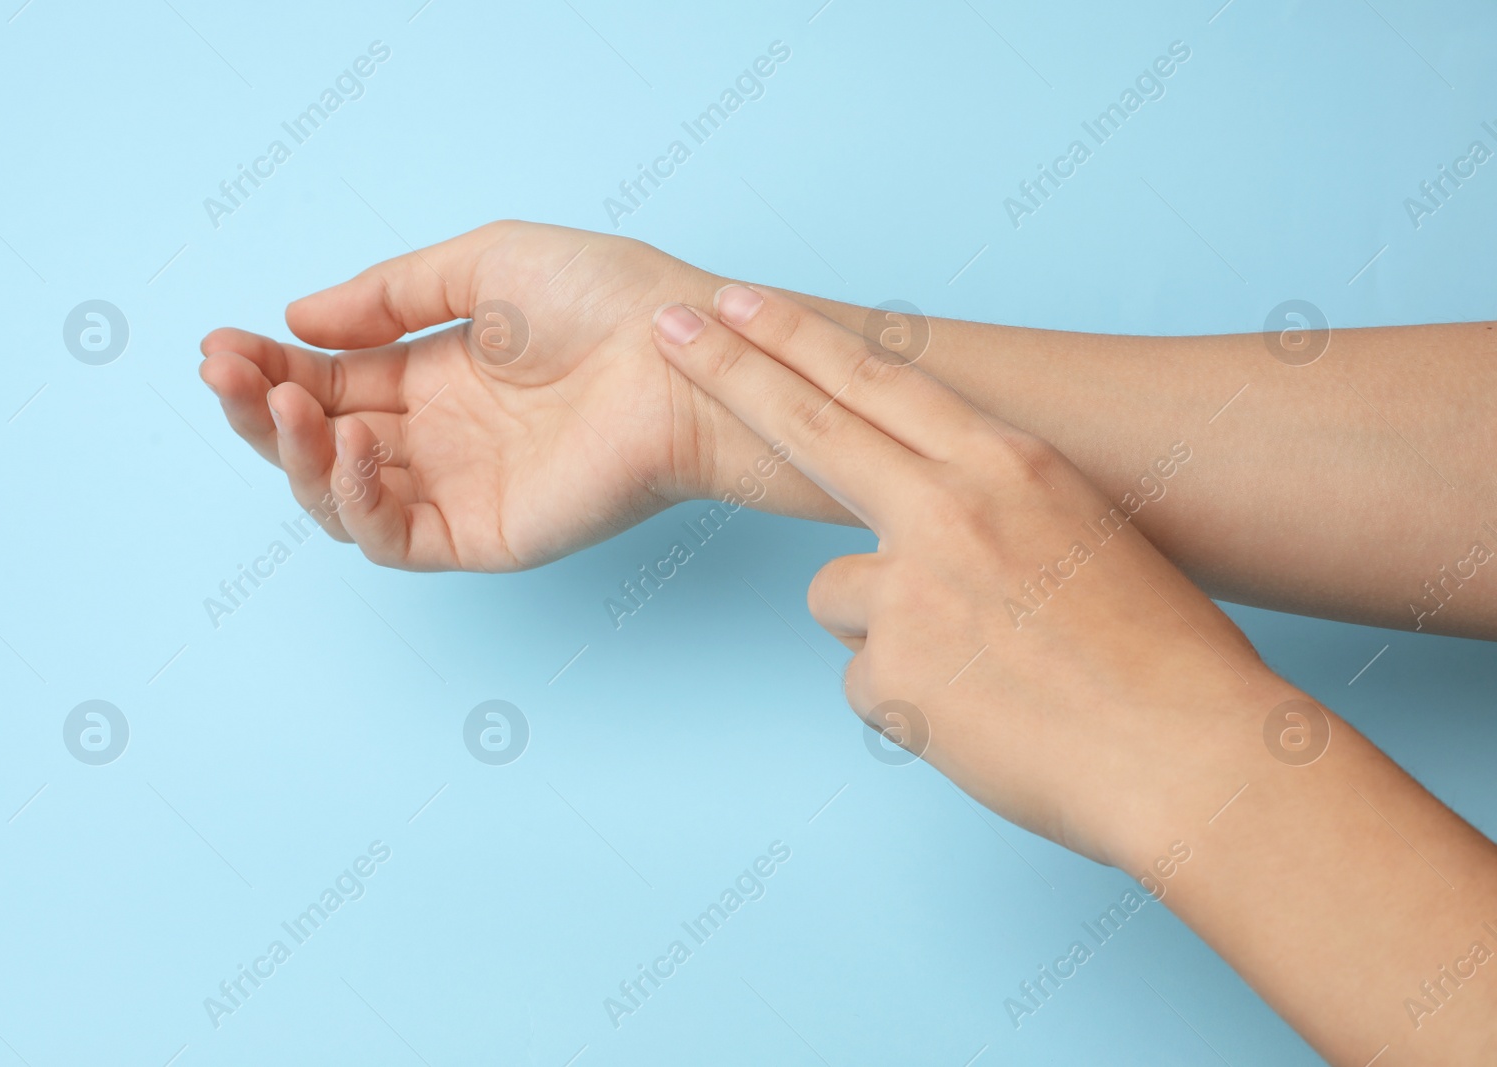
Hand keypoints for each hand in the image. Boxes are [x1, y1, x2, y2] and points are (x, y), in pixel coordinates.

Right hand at [198, 221, 843, 570]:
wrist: (683, 353)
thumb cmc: (607, 300)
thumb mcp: (480, 266)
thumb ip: (386, 297)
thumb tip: (296, 321)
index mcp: (436, 377)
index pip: (329, 382)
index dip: (269, 369)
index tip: (220, 343)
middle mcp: (440, 439)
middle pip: (319, 443)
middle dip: (262, 411)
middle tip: (223, 372)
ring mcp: (460, 489)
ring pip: (341, 498)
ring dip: (296, 454)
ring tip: (287, 404)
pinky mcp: (486, 534)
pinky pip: (396, 536)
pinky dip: (356, 500)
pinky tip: (349, 444)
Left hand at [647, 283, 1289, 868]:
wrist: (1191, 755)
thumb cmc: (1160, 654)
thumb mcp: (1087, 533)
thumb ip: (993, 507)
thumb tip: (920, 519)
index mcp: (1010, 465)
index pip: (880, 379)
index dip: (799, 338)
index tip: (741, 301)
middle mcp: (950, 509)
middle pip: (809, 423)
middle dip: (728, 367)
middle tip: (667, 326)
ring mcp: (912, 589)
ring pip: (837, 595)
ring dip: (886, 628)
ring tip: (983, 668)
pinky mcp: (891, 672)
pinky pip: (868, 679)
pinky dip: (910, 700)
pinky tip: (981, 715)